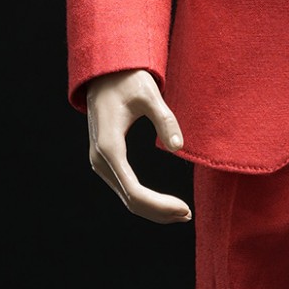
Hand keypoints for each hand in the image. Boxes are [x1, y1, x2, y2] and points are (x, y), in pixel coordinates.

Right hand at [85, 68, 191, 222]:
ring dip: (152, 208)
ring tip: (180, 212)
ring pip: (126, 197)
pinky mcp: (105, 160)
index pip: (135, 192)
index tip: (185, 209)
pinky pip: (124, 187)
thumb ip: (164, 119)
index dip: (160, 205)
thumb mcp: (149, 94)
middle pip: (130, 200)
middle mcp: (100, 160)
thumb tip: (179, 147)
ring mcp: (100, 162)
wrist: (105, 73)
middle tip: (188, 215)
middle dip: (159, 211)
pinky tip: (163, 202)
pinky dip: (144, 199)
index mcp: (109, 147)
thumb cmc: (128, 80)